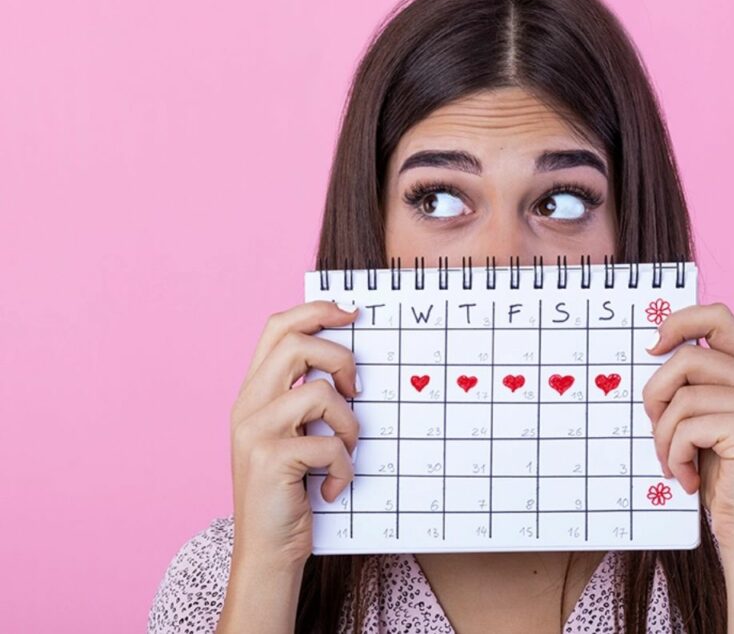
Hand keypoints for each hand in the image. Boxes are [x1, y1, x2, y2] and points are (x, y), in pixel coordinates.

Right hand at [229, 300, 360, 569]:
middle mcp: (247, 406)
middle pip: (296, 345)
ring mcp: (255, 432)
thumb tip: (350, 364)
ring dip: (348, 424)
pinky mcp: (270, 460)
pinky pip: (329, 444)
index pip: (277, 328)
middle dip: (340, 359)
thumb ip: (306, 400)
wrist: (266, 552)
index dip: (315, 311)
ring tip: (345, 452)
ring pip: (319, 393)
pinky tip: (334, 487)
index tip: (351, 313)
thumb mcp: (293, 436)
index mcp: (253, 393)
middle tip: (356, 390)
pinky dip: (343, 467)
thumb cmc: (290, 492)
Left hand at [642, 302, 733, 552]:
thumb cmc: (725, 481)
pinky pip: (686, 427)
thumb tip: (654, 351)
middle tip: (655, 428)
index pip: (718, 316)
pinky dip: (674, 455)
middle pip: (688, 357)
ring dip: (663, 435)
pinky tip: (686, 478)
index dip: (680, 321)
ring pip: (682, 396)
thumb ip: (695, 387)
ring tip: (672, 462)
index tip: (653, 346)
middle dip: (656, 394)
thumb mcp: (709, 423)